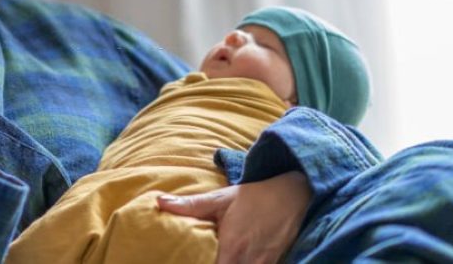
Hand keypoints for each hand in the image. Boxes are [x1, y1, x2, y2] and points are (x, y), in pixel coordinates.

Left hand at [157, 172, 311, 263]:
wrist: (294, 194)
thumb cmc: (254, 196)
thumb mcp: (221, 198)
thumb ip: (190, 205)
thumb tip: (159, 202)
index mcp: (232, 247)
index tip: (188, 263)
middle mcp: (248, 261)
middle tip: (200, 261)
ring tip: (218, 260)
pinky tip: (236, 262)